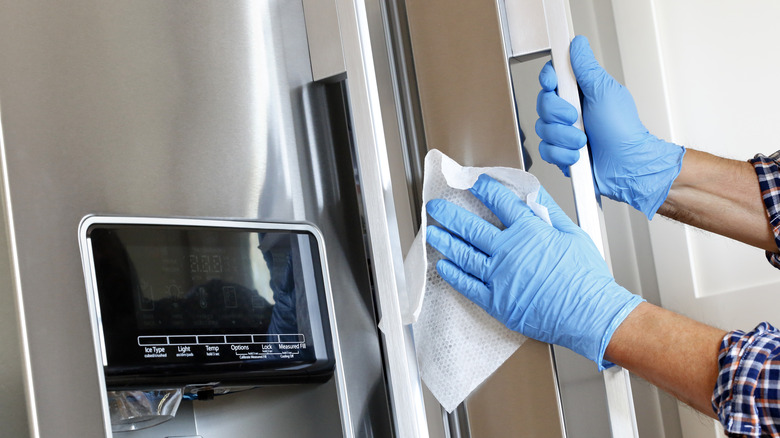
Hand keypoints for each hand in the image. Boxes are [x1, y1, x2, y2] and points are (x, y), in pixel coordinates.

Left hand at [426, 174, 643, 368]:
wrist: (590, 315)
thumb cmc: (586, 279)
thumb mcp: (574, 234)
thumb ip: (550, 211)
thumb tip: (535, 193)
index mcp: (529, 232)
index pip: (500, 203)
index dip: (484, 190)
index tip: (473, 185)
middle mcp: (509, 252)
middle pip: (472, 227)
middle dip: (450, 214)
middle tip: (436, 207)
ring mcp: (500, 278)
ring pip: (464, 254)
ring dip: (445, 241)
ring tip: (432, 232)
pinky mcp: (497, 302)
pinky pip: (468, 285)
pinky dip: (453, 275)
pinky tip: (443, 266)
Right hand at [535, 35, 684, 218]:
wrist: (627, 165)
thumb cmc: (623, 130)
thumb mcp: (605, 92)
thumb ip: (586, 68)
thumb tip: (577, 45)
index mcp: (580, 93)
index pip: (552, 78)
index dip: (547, 79)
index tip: (552, 84)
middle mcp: (569, 111)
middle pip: (542, 103)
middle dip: (558, 113)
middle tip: (576, 117)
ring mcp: (563, 132)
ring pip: (542, 129)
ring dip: (564, 137)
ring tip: (583, 141)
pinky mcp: (560, 152)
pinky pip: (545, 151)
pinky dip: (562, 154)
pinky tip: (577, 155)